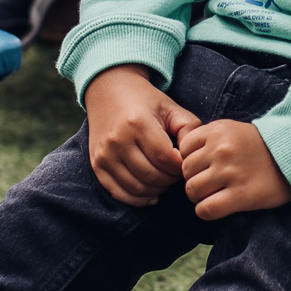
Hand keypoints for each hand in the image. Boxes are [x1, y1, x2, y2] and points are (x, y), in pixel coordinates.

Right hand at [82, 64, 199, 204]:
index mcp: (138, 123)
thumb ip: (189, 129)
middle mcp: (118, 140)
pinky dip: (137, 199)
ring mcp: (105, 154)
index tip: (186, 163)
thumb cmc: (145, 101)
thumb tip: (194, 155)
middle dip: (170, 180)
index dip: (180, 167)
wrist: (109, 91)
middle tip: (176, 174)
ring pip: (136, 188)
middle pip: (151, 176)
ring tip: (165, 180)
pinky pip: (118, 193)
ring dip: (156, 191)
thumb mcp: (171, 107)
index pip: (165, 159)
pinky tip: (150, 194)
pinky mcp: (97, 165)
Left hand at [179, 118, 290, 218]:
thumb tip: (184, 159)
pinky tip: (218, 206)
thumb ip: (209, 139)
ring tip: (214, 195)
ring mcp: (230, 172)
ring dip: (200, 197)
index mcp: (218, 130)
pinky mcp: (240, 195)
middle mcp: (221, 149)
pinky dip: (206, 211)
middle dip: (194, 179)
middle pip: (185, 171)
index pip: (183, 148)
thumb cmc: (263, 146)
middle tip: (211, 182)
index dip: (190, 159)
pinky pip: (205, 209)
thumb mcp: (234, 130)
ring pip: (192, 191)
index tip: (203, 165)